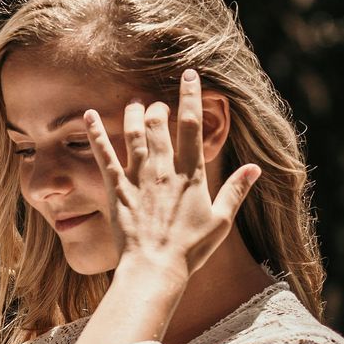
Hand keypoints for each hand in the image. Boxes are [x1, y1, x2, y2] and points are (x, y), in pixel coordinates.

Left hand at [83, 68, 260, 280]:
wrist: (155, 268)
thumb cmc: (190, 249)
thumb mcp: (220, 221)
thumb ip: (236, 191)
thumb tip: (255, 168)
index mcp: (191, 174)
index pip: (192, 125)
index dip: (191, 96)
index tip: (189, 75)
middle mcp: (163, 169)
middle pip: (159, 123)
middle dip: (159, 106)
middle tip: (159, 103)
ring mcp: (138, 177)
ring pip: (133, 132)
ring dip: (134, 113)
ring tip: (135, 103)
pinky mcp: (116, 188)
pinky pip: (104, 154)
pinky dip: (95, 132)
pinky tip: (88, 115)